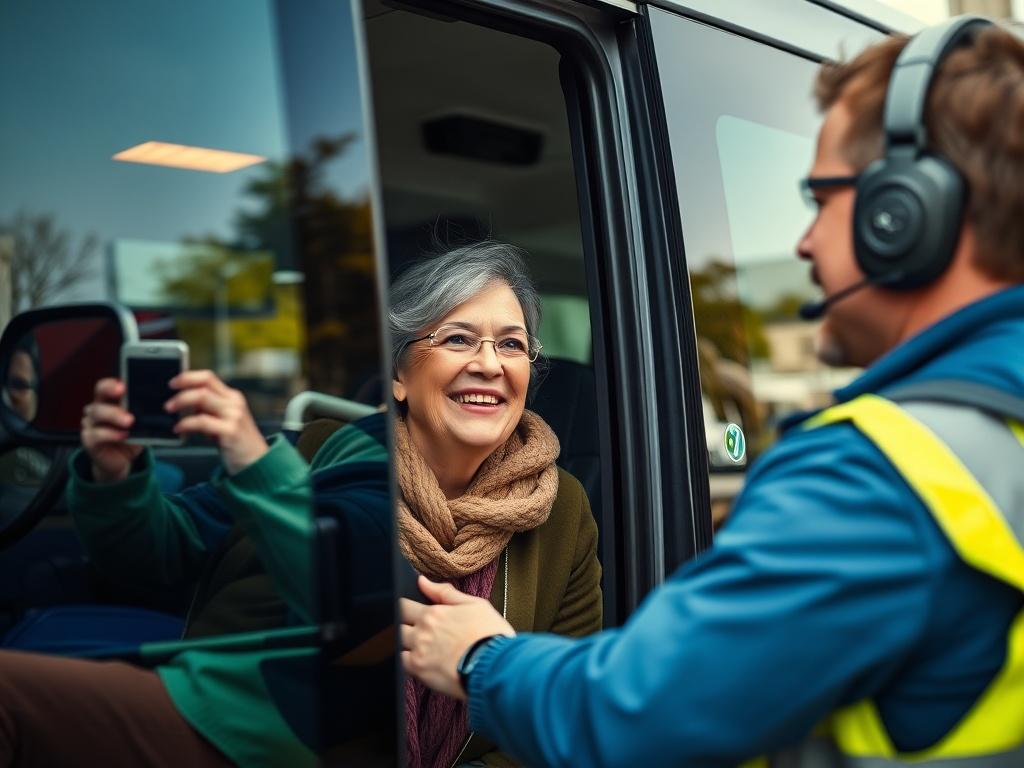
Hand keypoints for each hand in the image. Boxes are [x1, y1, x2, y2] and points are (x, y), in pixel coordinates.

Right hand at [81, 378, 142, 482]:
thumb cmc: (131, 438)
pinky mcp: (88, 440)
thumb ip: (143, 413)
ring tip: (129, 422)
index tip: (123, 386)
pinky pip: (96, 434)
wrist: (122, 461)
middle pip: (99, 398)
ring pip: (97, 414)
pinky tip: (123, 435)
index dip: (110, 385)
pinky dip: (110, 434)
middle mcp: (96, 411)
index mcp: (108, 402)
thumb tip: (158, 402)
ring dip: (114, 416)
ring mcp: (90, 425)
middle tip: (124, 397)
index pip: (103, 387)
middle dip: (112, 396)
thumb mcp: (140, 424)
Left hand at [165, 370, 267, 474]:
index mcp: (232, 397)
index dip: (188, 377)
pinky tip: (179, 430)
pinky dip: (186, 424)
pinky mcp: (231, 430)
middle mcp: (234, 403)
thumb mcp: (224, 421)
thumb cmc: (236, 443)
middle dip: (181, 391)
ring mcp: (234, 415)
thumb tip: (185, 402)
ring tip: (170, 412)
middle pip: (204, 384)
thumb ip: (209, 409)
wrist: (256, 462)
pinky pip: (202, 421)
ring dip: (181, 402)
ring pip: (202, 397)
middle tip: (168, 403)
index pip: (208, 377)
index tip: (172, 383)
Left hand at [400, 575, 514, 700]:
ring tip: (412, 646)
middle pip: (395, 623)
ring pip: (395, 642)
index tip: (405, 612)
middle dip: (399, 624)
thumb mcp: (475, 604)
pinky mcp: (419, 672)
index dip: (401, 608)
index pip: (403, 605)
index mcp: (434, 613)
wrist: (498, 666)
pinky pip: (399, 663)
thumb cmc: (491, 635)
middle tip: (409, 629)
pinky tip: (414, 661)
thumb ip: (445, 593)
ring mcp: (418, 651)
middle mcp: (422, 631)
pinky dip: (403, 661)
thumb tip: (422, 581)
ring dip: (400, 642)